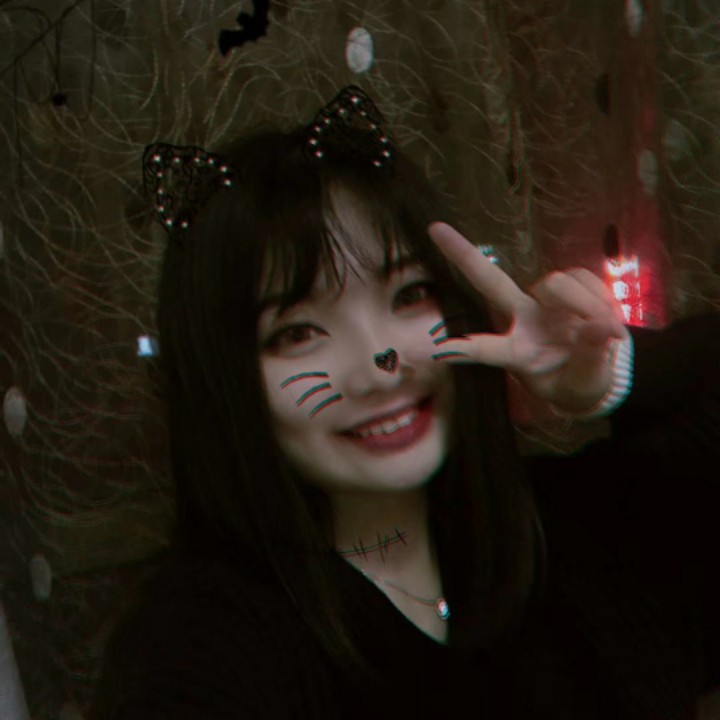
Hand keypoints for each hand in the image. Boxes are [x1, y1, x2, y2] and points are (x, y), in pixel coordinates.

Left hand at [428, 222, 628, 414]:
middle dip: (464, 255)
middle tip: (434, 229)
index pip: (489, 350)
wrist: (598, 371)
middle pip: (491, 282)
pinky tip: (610, 320)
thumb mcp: (584, 384)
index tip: (440, 351)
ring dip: (588, 305)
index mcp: (517, 352)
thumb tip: (598, 328)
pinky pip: (584, 279)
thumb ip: (589, 360)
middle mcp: (522, 319)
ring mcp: (543, 300)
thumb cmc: (577, 381)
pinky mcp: (569, 287)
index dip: (466, 349)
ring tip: (609, 334)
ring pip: (558, 282)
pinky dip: (602, 299)